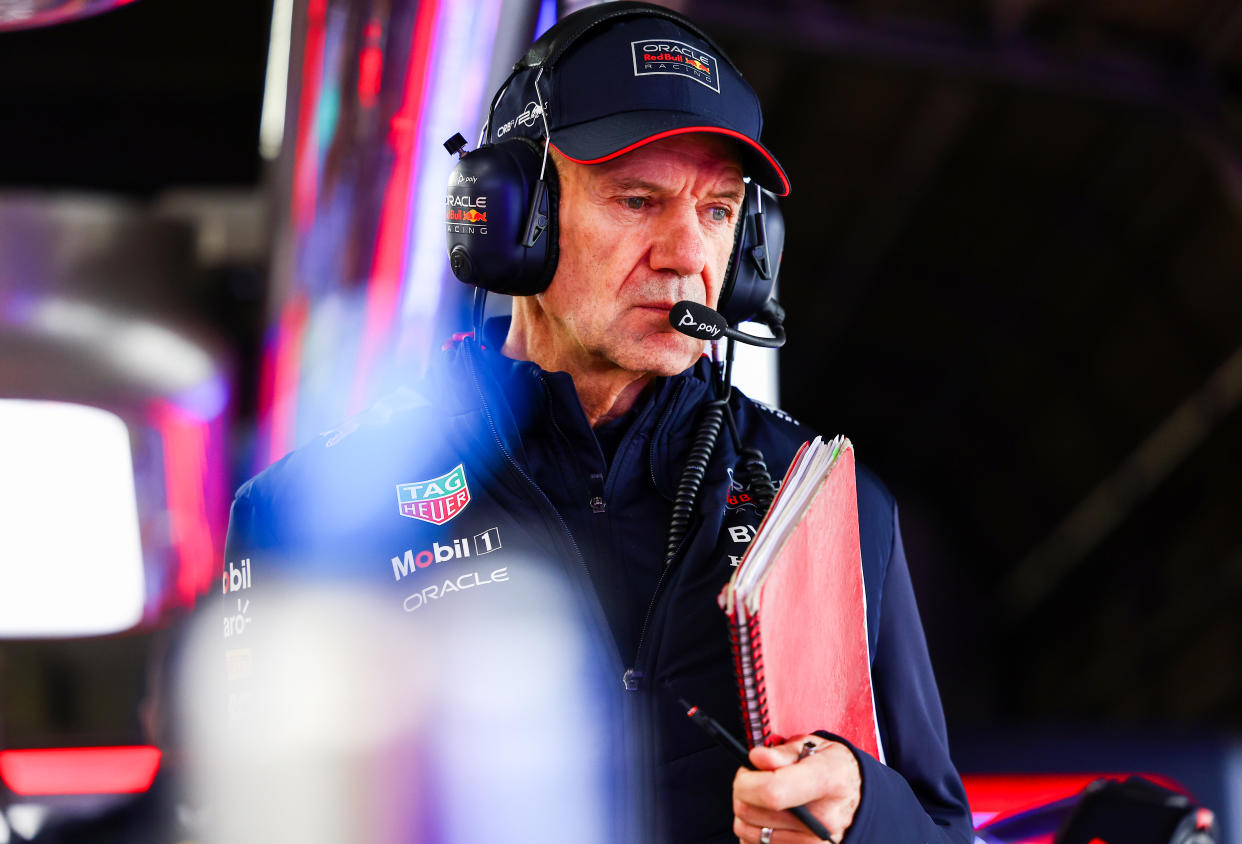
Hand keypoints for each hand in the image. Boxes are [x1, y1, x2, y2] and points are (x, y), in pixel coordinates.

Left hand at [732, 735, 860, 842]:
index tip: (747, 770)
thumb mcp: (813, 746)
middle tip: (756, 778)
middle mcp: (823, 819)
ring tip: (764, 797)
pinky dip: (755, 831)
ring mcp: (814, 843)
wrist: (856, 797)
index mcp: (828, 781)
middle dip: (743, 791)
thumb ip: (782, 753)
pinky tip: (768, 817)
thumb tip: (757, 758)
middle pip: (752, 812)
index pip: (772, 791)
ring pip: (747, 831)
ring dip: (747, 812)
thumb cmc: (832, 769)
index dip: (747, 781)